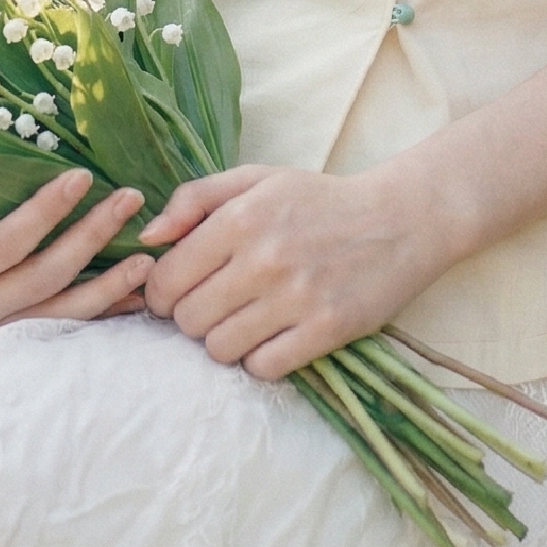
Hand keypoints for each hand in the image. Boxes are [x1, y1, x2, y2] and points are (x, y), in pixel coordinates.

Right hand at [0, 169, 150, 338]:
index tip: (82, 176)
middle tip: (130, 199)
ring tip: (147, 259)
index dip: (45, 213)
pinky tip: (136, 296)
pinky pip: (62, 325)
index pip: (5, 245)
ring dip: (108, 287)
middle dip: (90, 239)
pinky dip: (100, 310)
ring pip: (60, 313)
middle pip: (43, 278)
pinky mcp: (10, 333)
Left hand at [138, 161, 447, 380]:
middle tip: (213, 306)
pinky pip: (263, 367)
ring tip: (243, 320)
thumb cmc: (318, 200)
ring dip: (224, 341)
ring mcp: (297, 297)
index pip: (167, 279)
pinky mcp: (326, 330)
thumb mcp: (255, 180)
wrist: (399, 220)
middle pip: (189, 320)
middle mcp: (264, 258)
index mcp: (241, 218)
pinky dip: (260, 358)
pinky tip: (272, 335)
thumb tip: (147, 238)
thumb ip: (193, 199)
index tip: (179, 292)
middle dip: (191, 317)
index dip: (162, 292)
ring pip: (220, 349)